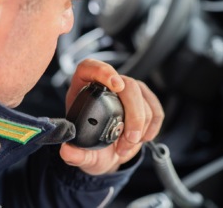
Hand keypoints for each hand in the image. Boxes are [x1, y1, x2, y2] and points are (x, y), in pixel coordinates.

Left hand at [59, 59, 163, 174]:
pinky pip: (156, 110)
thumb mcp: (80, 153)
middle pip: (128, 85)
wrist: (106, 154)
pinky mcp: (144, 100)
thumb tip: (66, 152)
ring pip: (143, 99)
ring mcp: (127, 91)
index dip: (104, 72)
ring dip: (140, 128)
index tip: (116, 86)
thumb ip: (73, 155)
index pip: (91, 68)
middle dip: (134, 114)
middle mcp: (107, 84)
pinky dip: (152, 127)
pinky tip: (143, 138)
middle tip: (129, 138)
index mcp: (83, 88)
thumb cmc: (90, 147)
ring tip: (125, 147)